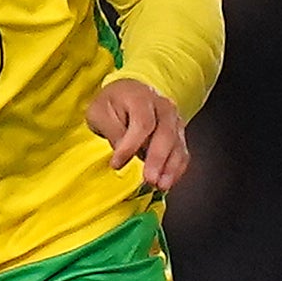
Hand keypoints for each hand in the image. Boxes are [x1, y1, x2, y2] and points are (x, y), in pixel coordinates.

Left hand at [87, 75, 190, 191]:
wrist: (128, 94)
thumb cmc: (112, 104)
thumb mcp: (99, 112)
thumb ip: (112, 130)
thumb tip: (121, 152)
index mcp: (141, 97)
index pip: (142, 122)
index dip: (131, 145)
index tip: (117, 164)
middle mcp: (163, 106)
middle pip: (165, 134)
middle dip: (158, 159)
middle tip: (149, 179)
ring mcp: (174, 120)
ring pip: (177, 145)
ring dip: (171, 168)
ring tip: (161, 186)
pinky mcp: (178, 134)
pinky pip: (182, 153)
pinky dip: (176, 169)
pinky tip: (167, 182)